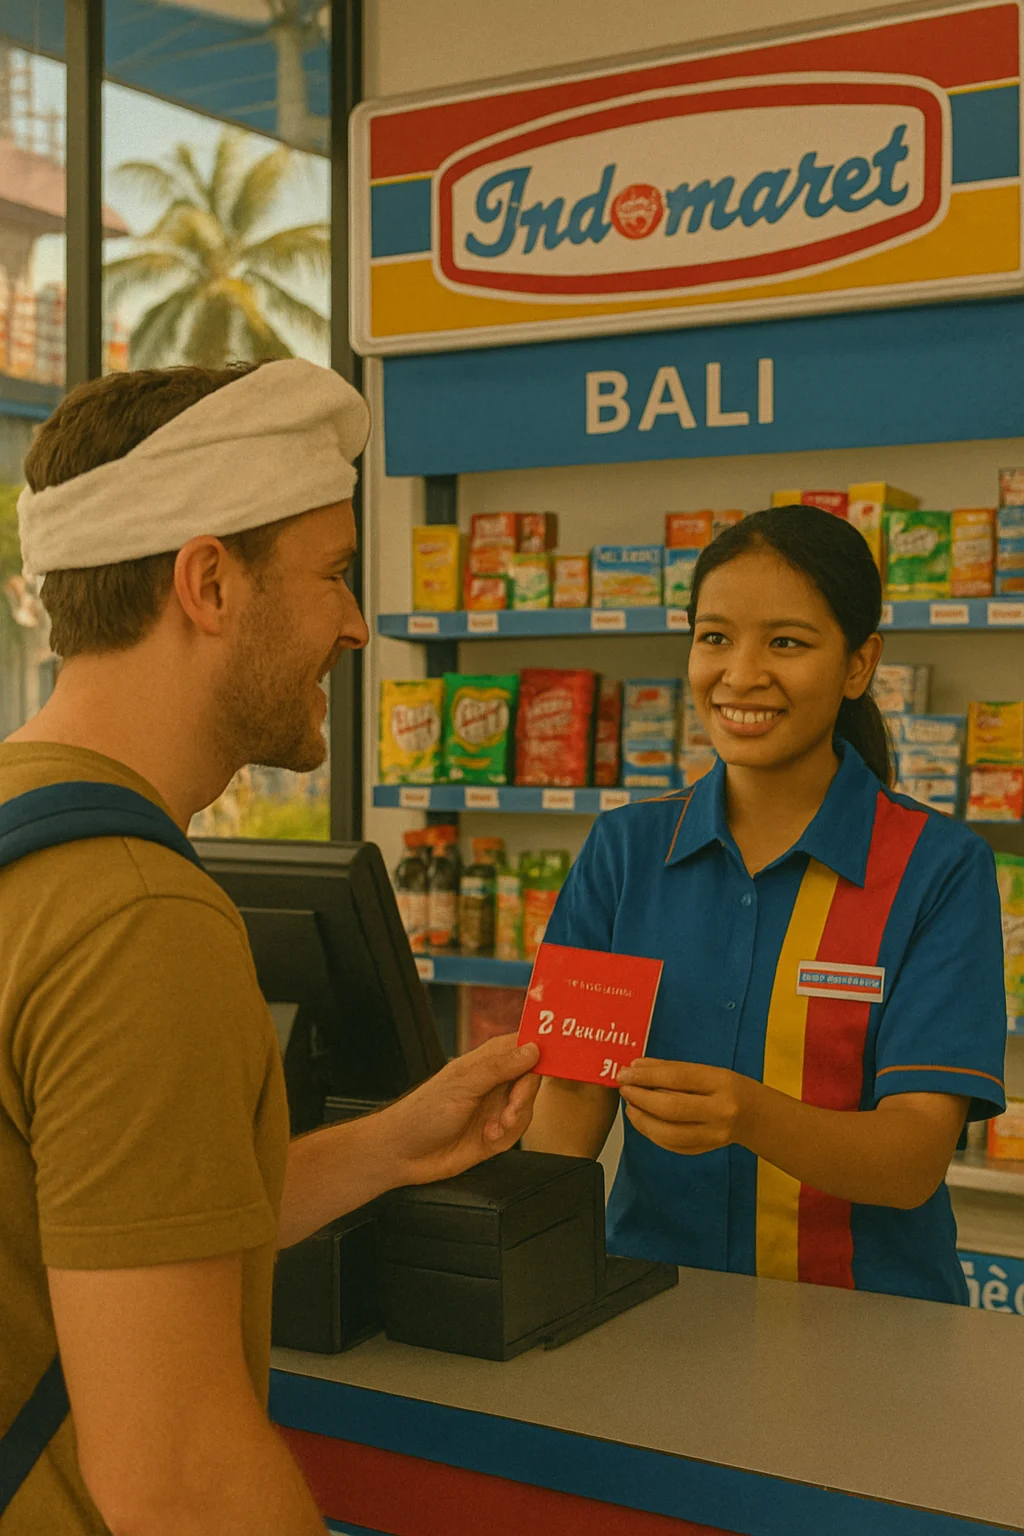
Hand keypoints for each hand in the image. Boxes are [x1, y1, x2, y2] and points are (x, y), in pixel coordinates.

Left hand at [375, 1035, 540, 1186]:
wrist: (404, 1154)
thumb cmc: (423, 1112)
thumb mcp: (463, 1085)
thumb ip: (499, 1067)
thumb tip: (533, 1049)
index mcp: (485, 1061)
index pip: (523, 1045)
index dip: (541, 1048)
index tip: (557, 1056)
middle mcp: (494, 1082)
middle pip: (532, 1078)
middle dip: (525, 1095)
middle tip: (512, 1108)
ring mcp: (496, 1107)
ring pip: (528, 1107)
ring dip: (514, 1119)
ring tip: (494, 1128)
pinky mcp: (497, 1134)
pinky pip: (520, 1131)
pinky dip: (508, 1136)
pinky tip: (488, 1138)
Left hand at [616, 1058, 757, 1155]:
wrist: (755, 1116)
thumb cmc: (727, 1088)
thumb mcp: (706, 1070)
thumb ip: (670, 1068)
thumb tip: (635, 1067)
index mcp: (721, 1083)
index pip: (677, 1078)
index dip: (646, 1076)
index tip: (624, 1073)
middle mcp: (720, 1111)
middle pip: (671, 1108)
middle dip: (640, 1098)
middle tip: (624, 1088)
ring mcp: (713, 1135)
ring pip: (668, 1133)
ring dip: (642, 1119)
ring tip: (630, 1105)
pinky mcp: (704, 1150)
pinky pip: (671, 1145)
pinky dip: (651, 1132)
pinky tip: (643, 1120)